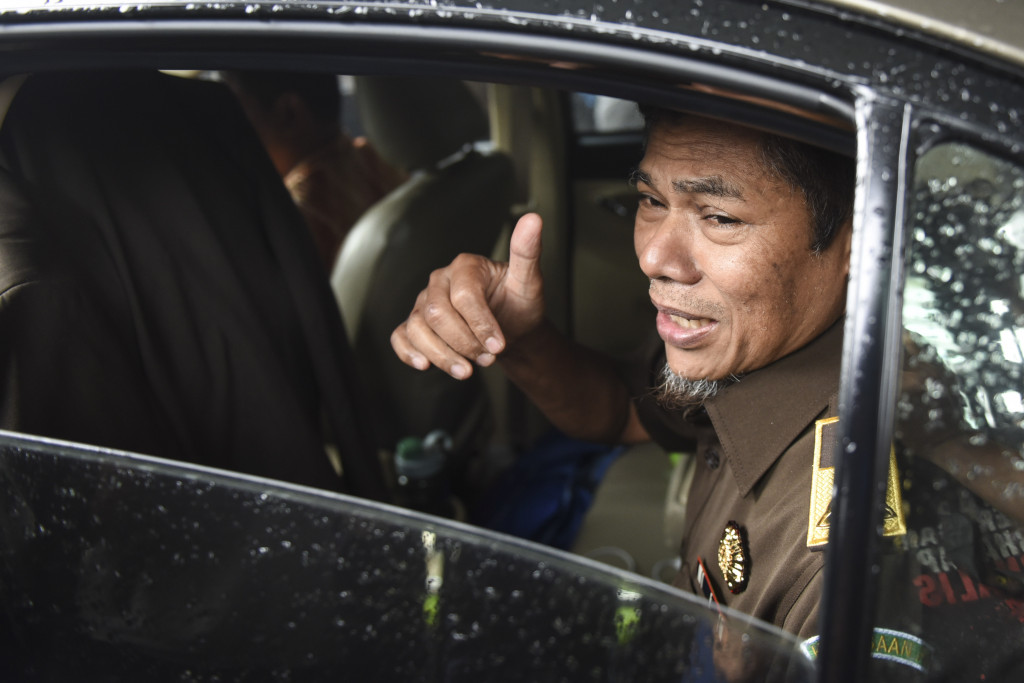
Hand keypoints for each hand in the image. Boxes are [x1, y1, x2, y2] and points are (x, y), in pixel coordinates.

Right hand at [391, 213, 544, 379]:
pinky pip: (401, 337)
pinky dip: (409, 353)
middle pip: (437, 314)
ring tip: (468, 370)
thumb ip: (527, 253)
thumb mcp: (529, 282)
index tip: (500, 345)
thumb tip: (533, 220)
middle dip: (464, 343)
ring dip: (443, 356)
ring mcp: (424, 302)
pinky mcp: (416, 323)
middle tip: (488, 358)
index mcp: (465, 266)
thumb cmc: (519, 304)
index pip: (464, 296)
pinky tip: (425, 366)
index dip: (481, 325)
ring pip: (418, 329)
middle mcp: (440, 280)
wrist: (511, 328)